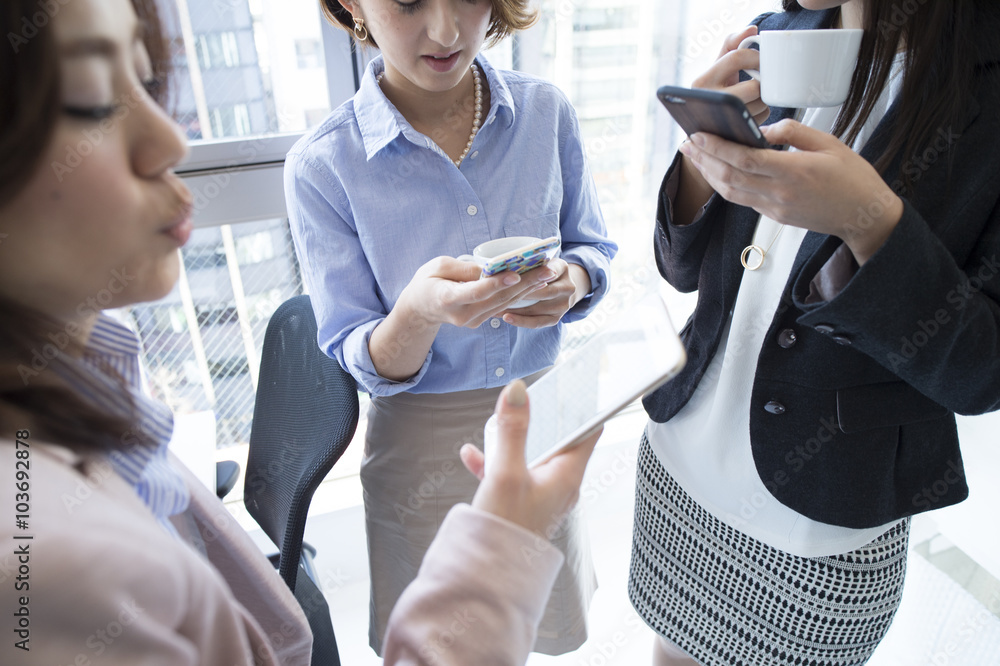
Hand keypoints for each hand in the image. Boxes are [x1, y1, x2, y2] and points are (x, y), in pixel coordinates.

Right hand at [399, 256, 556, 329]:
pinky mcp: (480, 321)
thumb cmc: (427, 282)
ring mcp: (472, 321)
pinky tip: (535, 282)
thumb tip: (488, 268)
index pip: (476, 292)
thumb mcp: (437, 266)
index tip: (515, 274)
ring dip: (528, 288)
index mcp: (448, 298)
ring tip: (547, 273)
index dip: (496, 284)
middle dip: (524, 283)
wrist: (421, 309)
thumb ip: (462, 268)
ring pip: (504, 304)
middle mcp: (462, 315)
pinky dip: (519, 294)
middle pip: (497, 299)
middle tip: (546, 269)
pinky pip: (502, 307)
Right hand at [459, 380, 599, 535]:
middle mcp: (560, 483)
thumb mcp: (506, 472)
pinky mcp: (522, 503)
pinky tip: (472, 455)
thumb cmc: (506, 528)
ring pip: (531, 455)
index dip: (584, 405)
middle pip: (557, 439)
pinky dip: (496, 461)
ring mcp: (541, 494)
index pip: (589, 430)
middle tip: (526, 400)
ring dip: (512, 440)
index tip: (576, 385)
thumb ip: (512, 429)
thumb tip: (518, 390)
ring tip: (494, 427)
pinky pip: (512, 473)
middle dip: (540, 419)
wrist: (488, 572)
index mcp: (568, 475)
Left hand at [499, 260, 590, 328]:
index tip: (516, 277)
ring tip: (495, 308)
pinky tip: (506, 318)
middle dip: (520, 293)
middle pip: (543, 292)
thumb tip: (503, 266)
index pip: (549, 270)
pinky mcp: (556, 318)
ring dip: (515, 309)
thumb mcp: (542, 262)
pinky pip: (537, 322)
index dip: (534, 275)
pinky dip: (520, 320)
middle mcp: (568, 287)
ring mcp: (563, 305)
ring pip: (537, 309)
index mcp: (562, 268)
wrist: (562, 287)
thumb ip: (530, 263)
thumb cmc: (543, 272)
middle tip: (499, 294)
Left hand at [679, 119, 903, 264]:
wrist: (864, 216)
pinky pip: (743, 199)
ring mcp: (775, 208)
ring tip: (695, 156)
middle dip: (704, 160)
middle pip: (730, 177)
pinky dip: (726, 184)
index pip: (746, 159)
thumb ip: (793, 132)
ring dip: (709, 173)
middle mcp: (780, 193)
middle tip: (686, 143)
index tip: (699, 135)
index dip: (718, 148)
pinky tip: (717, 170)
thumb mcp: (828, 143)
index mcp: (795, 172)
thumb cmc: (852, 177)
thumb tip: (762, 130)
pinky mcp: (774, 216)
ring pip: (731, 192)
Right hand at [692, 25, 768, 124]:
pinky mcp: (733, 134)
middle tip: (758, 82)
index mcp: (702, 80)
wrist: (703, 128)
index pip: (737, 57)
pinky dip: (761, 114)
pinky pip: (761, 118)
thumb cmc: (714, 90)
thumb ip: (732, 44)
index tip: (760, 61)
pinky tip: (751, 112)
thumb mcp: (717, 67)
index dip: (755, 57)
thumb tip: (752, 30)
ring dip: (763, 99)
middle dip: (761, 83)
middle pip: (753, 86)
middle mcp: (708, 101)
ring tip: (752, 98)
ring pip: (760, 104)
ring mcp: (721, 120)